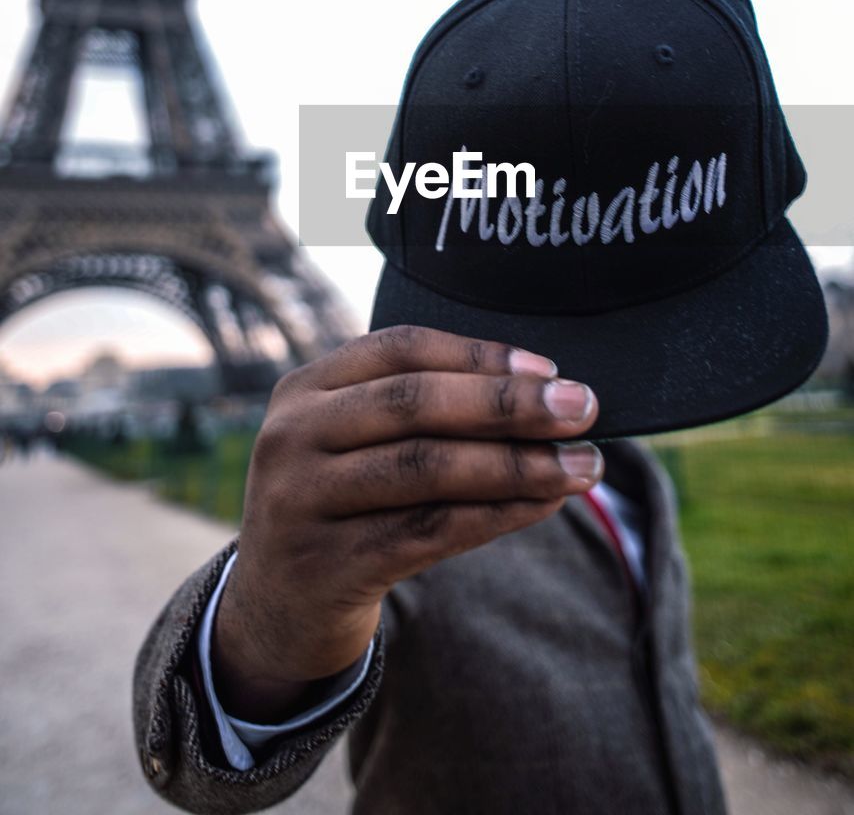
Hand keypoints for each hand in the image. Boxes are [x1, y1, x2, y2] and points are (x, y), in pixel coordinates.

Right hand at [212, 325, 600, 720]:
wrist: (277, 611)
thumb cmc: (341, 507)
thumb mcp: (350, 443)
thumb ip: (417, 411)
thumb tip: (541, 392)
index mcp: (305, 388)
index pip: (400, 350)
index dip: (479, 356)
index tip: (550, 370)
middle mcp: (293, 436)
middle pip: (415, 404)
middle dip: (508, 404)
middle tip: (582, 409)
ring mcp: (301, 501)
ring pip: (427, 468)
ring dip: (517, 464)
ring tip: (582, 466)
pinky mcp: (326, 565)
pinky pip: (429, 531)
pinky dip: (496, 515)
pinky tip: (542, 504)